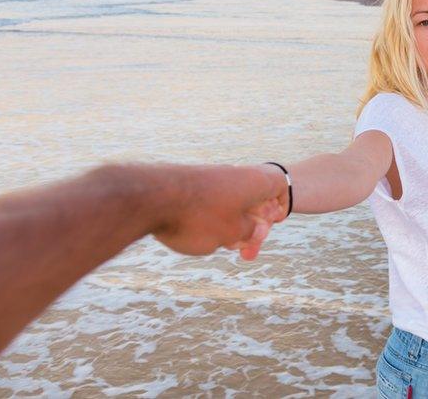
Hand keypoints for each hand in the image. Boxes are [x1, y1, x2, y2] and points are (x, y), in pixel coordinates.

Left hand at [108, 163, 287, 258]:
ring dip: (228, 227)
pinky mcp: (188, 184)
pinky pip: (208, 203)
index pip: (279, 187)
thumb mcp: (233, 234)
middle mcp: (233, 175)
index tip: (272, 223)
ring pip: (228, 204)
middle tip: (243, 253)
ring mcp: (209, 178)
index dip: (279, 206)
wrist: (148, 198)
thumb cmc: (198, 218)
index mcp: (253, 182)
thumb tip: (250, 228)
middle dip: (250, 228)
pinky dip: (209, 220)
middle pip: (252, 200)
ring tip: (216, 245)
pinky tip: (196, 236)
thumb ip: (249, 232)